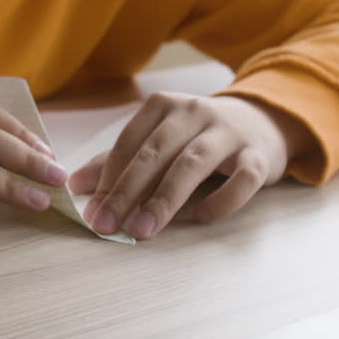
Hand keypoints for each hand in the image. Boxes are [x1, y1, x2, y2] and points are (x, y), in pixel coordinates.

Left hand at [68, 93, 313, 239]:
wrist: (265, 121)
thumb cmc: (199, 136)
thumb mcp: (159, 139)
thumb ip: (118, 160)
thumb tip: (74, 185)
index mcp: (163, 107)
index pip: (128, 144)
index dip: (107, 179)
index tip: (91, 213)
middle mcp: (194, 112)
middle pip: (154, 153)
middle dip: (126, 192)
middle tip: (105, 225)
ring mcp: (228, 132)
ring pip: (191, 164)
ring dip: (164, 199)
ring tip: (141, 231)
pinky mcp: (259, 155)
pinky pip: (242, 178)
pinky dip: (222, 199)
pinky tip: (201, 218)